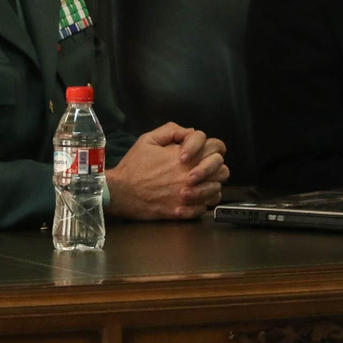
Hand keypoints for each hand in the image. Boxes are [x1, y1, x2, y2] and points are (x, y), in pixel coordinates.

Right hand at [104, 122, 229, 219]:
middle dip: (215, 167)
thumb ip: (172, 131)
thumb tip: (191, 132)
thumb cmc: (134, 165)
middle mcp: (190, 175)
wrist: (119, 192)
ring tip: (199, 184)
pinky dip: (202, 203)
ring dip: (211, 185)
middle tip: (203, 168)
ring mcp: (188, 195)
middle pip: (223, 169)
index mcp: (185, 156)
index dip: (211, 147)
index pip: (217, 147)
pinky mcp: (182, 211)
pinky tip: (192, 199)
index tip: (197, 153)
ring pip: (217, 190)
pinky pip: (205, 208)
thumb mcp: (149, 139)